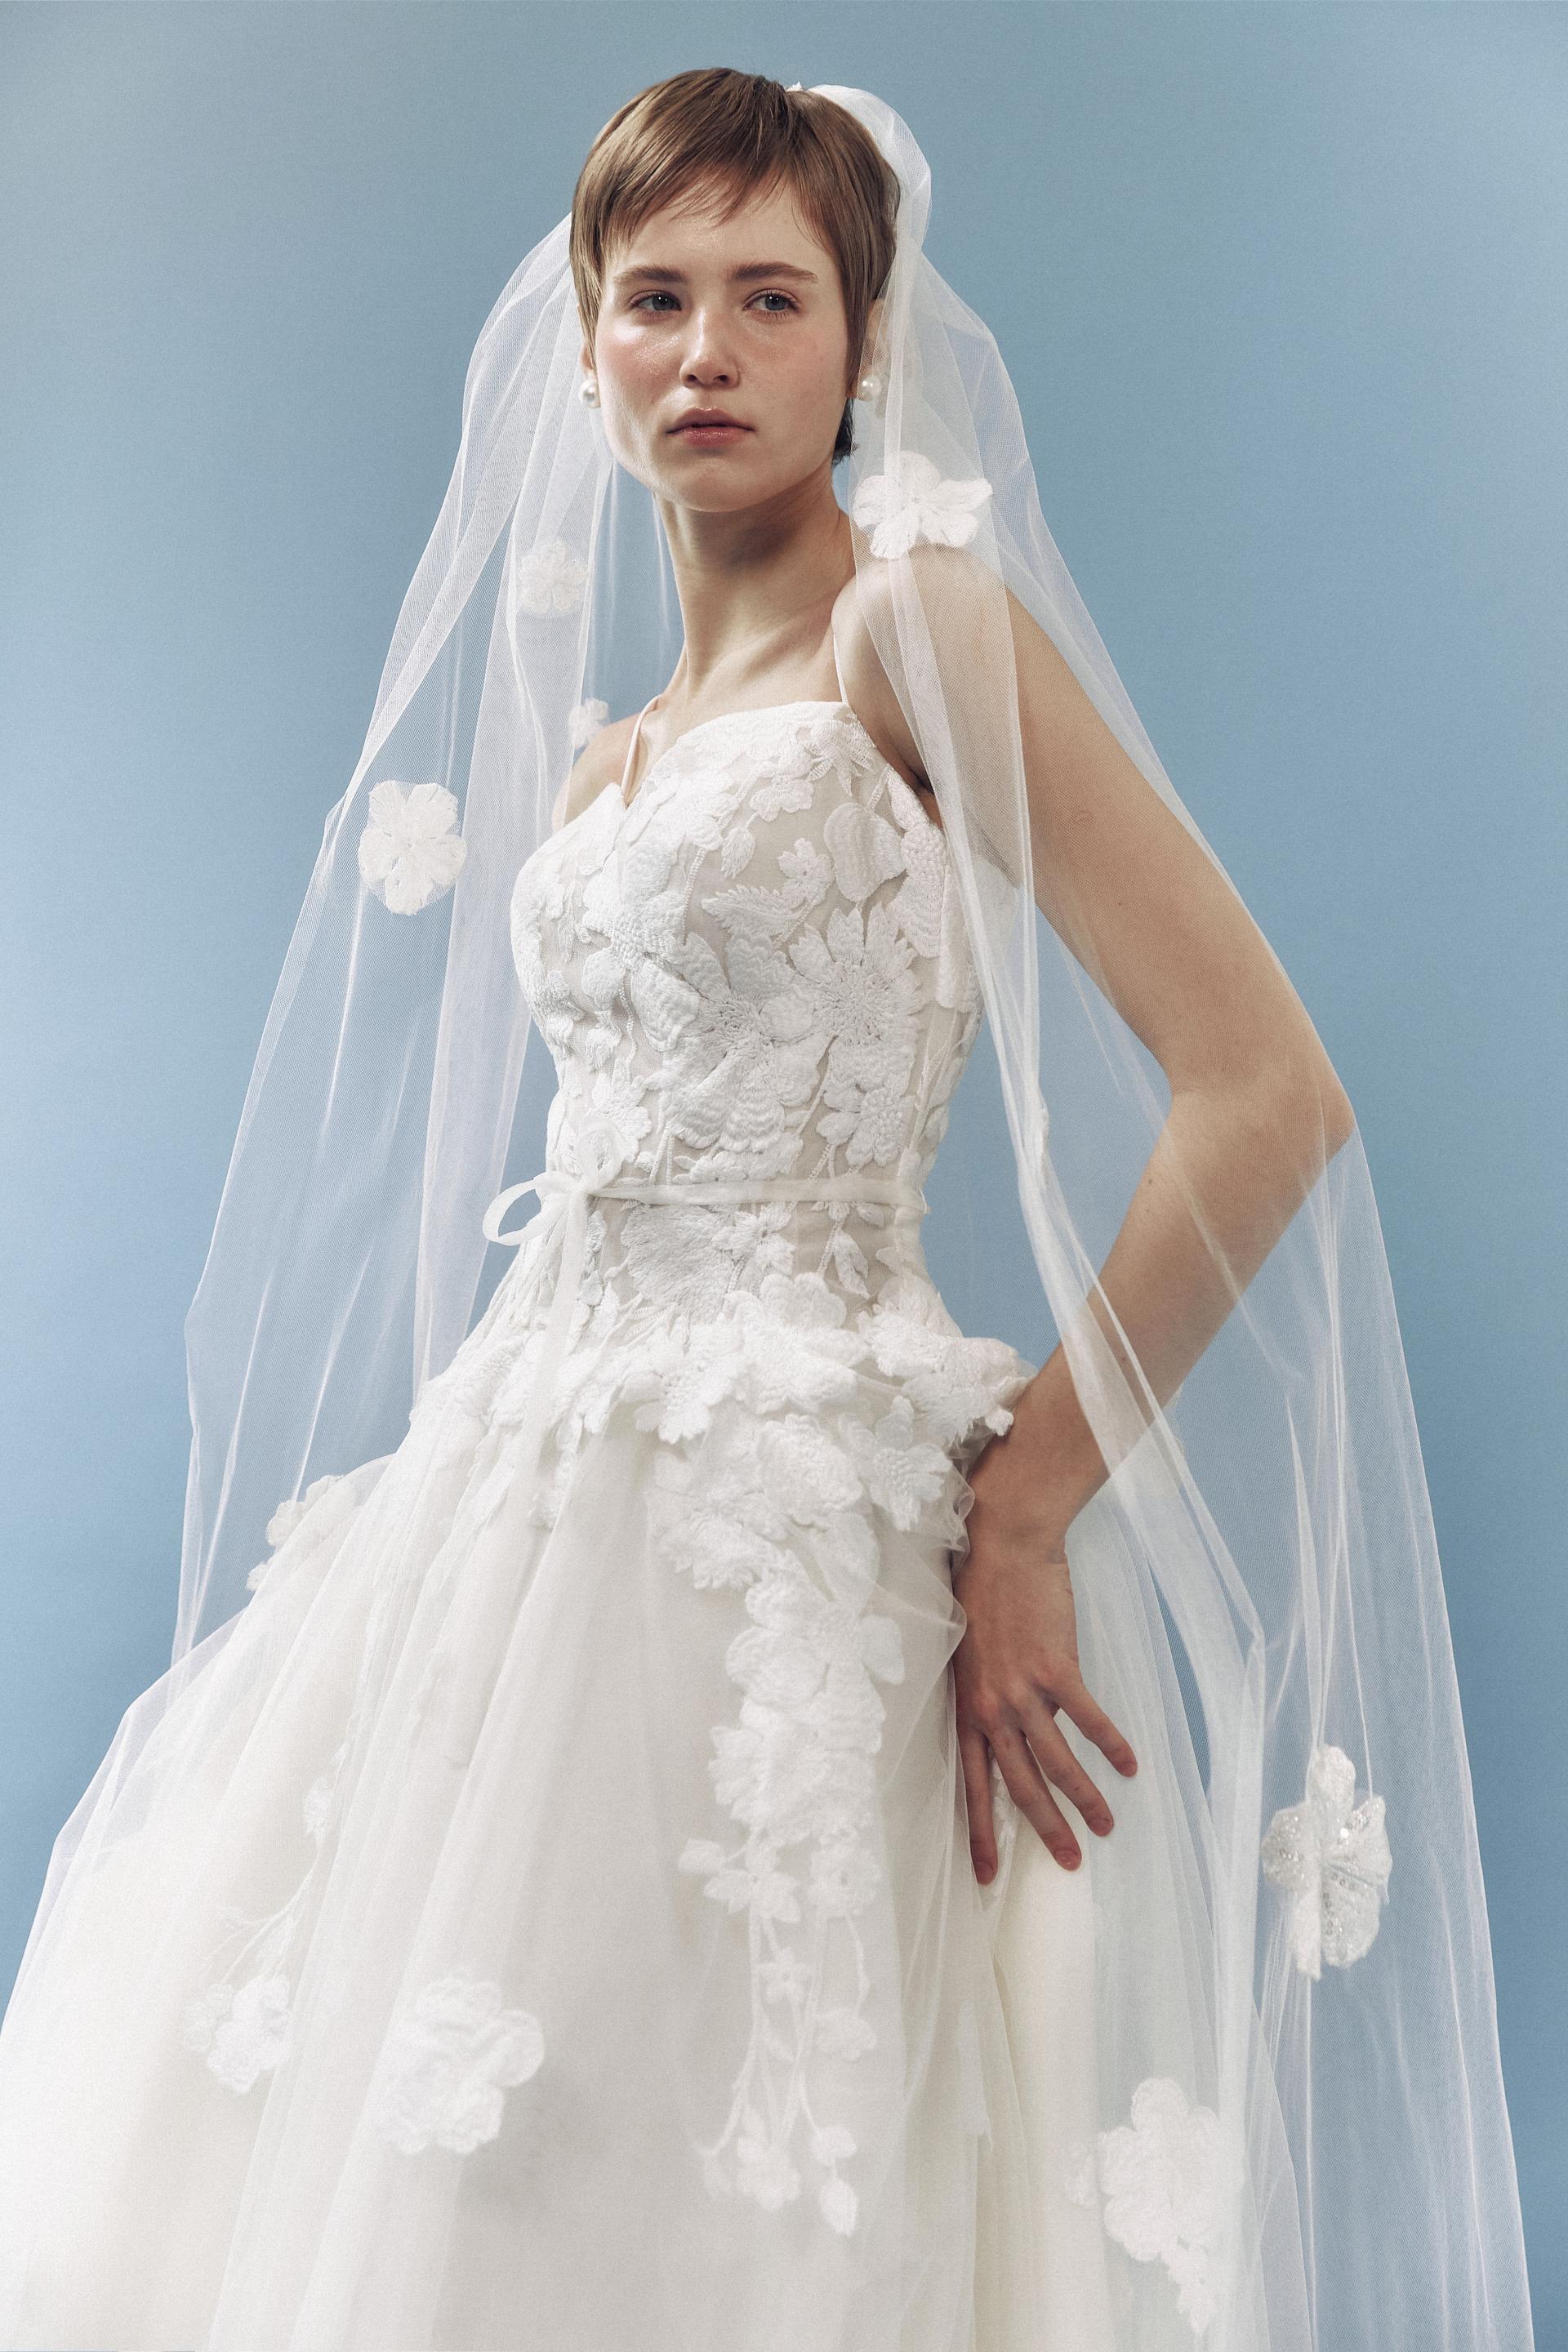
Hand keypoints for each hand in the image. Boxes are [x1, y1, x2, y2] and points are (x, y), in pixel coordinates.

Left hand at [950, 1460, 1137, 1884]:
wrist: (1001, 1545)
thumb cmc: (984, 1592)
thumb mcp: (971, 1654)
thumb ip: (991, 1695)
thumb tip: (1018, 1728)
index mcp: (967, 1706)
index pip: (970, 1783)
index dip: (979, 1831)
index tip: (986, 1877)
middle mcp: (991, 1706)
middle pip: (1019, 1783)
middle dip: (1044, 1828)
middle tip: (1067, 1863)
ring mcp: (1023, 1689)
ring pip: (1056, 1761)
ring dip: (1084, 1798)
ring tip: (1106, 1826)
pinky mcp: (1055, 1668)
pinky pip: (1088, 1719)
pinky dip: (1110, 1744)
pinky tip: (1130, 1766)